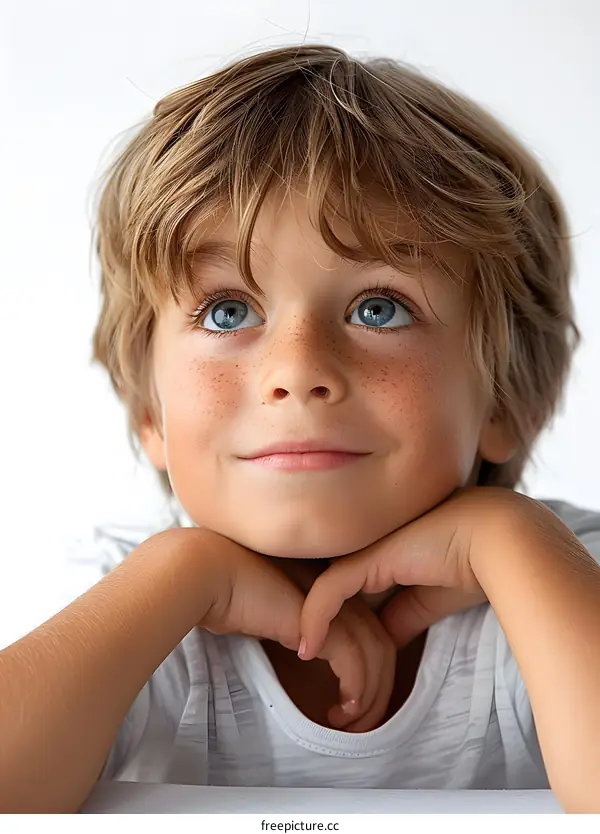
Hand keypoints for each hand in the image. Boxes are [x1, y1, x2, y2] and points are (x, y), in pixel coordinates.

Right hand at [197, 531, 395, 730]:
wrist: (207, 572)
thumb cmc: (227, 591)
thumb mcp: (273, 611)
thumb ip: (296, 626)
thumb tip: (306, 656)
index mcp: (331, 586)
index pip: (371, 630)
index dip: (372, 669)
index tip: (354, 701)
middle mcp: (339, 591)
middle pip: (382, 644)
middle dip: (379, 690)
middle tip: (360, 723)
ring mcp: (332, 604)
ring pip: (375, 656)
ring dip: (368, 698)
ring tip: (347, 722)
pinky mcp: (319, 620)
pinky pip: (354, 662)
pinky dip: (354, 689)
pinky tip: (338, 707)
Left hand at [299, 487, 513, 658]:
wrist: (503, 543)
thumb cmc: (478, 566)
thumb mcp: (431, 598)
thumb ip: (404, 615)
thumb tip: (385, 644)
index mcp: (388, 546)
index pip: (351, 579)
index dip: (339, 613)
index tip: (328, 646)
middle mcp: (372, 541)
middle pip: (333, 582)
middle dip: (321, 618)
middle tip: (309, 654)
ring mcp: (367, 545)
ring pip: (324, 586)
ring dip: (312, 622)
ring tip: (305, 654)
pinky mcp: (367, 556)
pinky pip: (328, 590)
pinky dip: (314, 619)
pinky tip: (308, 647)